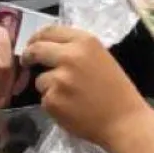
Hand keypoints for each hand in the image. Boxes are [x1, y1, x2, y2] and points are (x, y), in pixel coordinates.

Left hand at [24, 25, 153, 146]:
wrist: (124, 121)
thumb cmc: (117, 91)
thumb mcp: (101, 58)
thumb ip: (76, 50)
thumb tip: (47, 48)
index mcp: (85, 42)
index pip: (49, 31)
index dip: (36, 38)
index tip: (33, 45)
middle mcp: (70, 56)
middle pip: (36, 50)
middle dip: (29, 57)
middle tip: (29, 64)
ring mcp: (59, 79)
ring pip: (40, 79)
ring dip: (48, 87)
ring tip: (71, 97)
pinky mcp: (52, 100)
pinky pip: (44, 99)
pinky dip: (53, 105)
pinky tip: (71, 109)